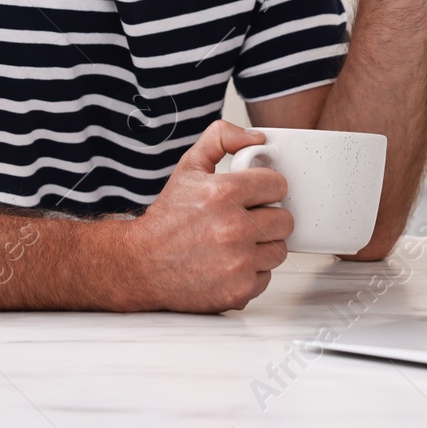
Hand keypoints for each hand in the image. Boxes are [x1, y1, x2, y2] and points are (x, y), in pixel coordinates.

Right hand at [121, 120, 292, 312]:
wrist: (141, 264)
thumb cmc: (167, 219)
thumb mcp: (188, 167)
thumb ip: (220, 139)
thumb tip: (256, 137)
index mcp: (224, 193)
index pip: (278, 185)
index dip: (266, 189)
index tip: (256, 196)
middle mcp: (234, 228)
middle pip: (285, 220)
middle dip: (268, 218)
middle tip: (246, 221)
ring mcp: (238, 262)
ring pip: (279, 250)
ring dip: (262, 247)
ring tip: (237, 244)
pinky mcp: (239, 290)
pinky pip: (266, 277)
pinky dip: (251, 273)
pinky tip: (230, 265)